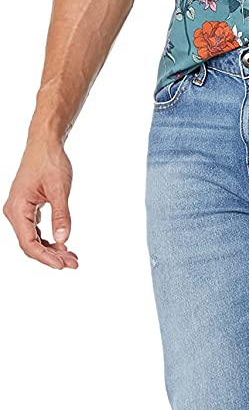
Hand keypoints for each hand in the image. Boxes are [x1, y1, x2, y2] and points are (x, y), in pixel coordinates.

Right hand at [3, 134, 77, 268]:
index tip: (62, 265)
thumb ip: (61, 216)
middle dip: (51, 256)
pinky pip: (35, 231)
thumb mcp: (59, 190)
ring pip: (33, 239)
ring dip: (51, 250)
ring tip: (71, 257)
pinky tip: (63, 245)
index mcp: (18, 208)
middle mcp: (14, 212)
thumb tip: (63, 239)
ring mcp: (20, 211)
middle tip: (73, 263)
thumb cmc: (49, 161)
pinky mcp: (27, 209)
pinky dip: (48, 240)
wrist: (45, 144)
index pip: (29, 243)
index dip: (45, 257)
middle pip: (30, 244)